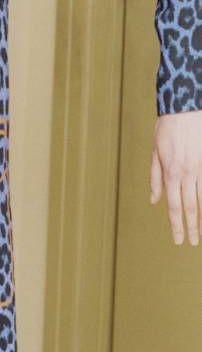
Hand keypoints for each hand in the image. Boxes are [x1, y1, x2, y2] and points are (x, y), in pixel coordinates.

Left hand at [150, 110, 201, 244]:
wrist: (185, 109)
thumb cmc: (166, 128)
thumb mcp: (155, 152)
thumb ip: (155, 178)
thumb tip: (153, 201)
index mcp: (170, 172)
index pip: (173, 206)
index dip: (176, 225)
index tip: (178, 240)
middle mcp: (187, 173)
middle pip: (189, 206)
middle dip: (191, 227)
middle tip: (192, 243)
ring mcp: (200, 168)